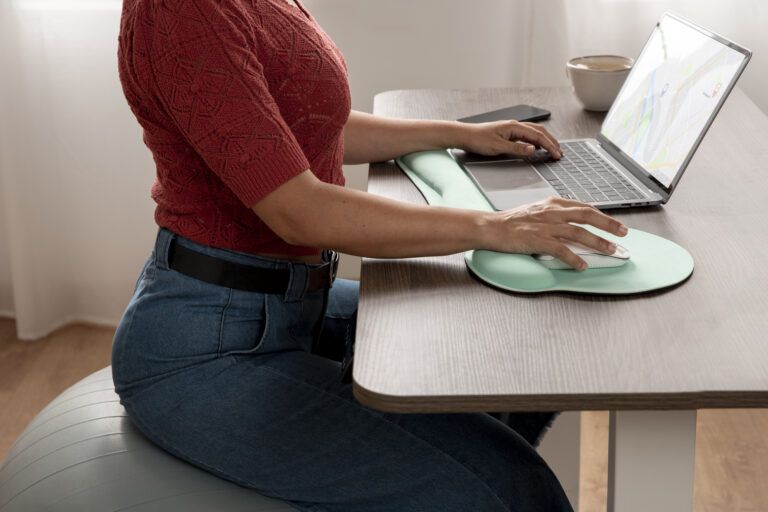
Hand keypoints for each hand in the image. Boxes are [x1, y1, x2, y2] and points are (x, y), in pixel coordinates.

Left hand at [460, 120, 562, 158]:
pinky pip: (527, 135)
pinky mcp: (509, 133)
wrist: (465, 135)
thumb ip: (517, 148)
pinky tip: (538, 146)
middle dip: (551, 142)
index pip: (538, 136)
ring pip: (534, 132)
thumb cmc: (478, 139)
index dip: (549, 145)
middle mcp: (515, 125)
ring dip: (545, 140)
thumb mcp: (498, 147)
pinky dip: (537, 140)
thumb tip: (533, 149)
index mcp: (514, 127)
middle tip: (560, 153)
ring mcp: (512, 128)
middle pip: (539, 131)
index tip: (556, 154)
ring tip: (553, 149)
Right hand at [485, 196, 627, 270]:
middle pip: (587, 215)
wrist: (491, 227)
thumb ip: (555, 214)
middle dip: (608, 224)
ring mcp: (545, 226)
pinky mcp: (538, 240)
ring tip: (610, 250)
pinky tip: (582, 265)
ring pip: (578, 232)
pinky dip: (574, 258)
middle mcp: (552, 212)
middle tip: (623, 233)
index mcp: (552, 204)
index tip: (615, 223)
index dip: (602, 215)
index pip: (584, 207)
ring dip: (597, 242)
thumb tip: (572, 223)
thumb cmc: (511, 221)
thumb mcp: (537, 211)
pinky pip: (561, 250)